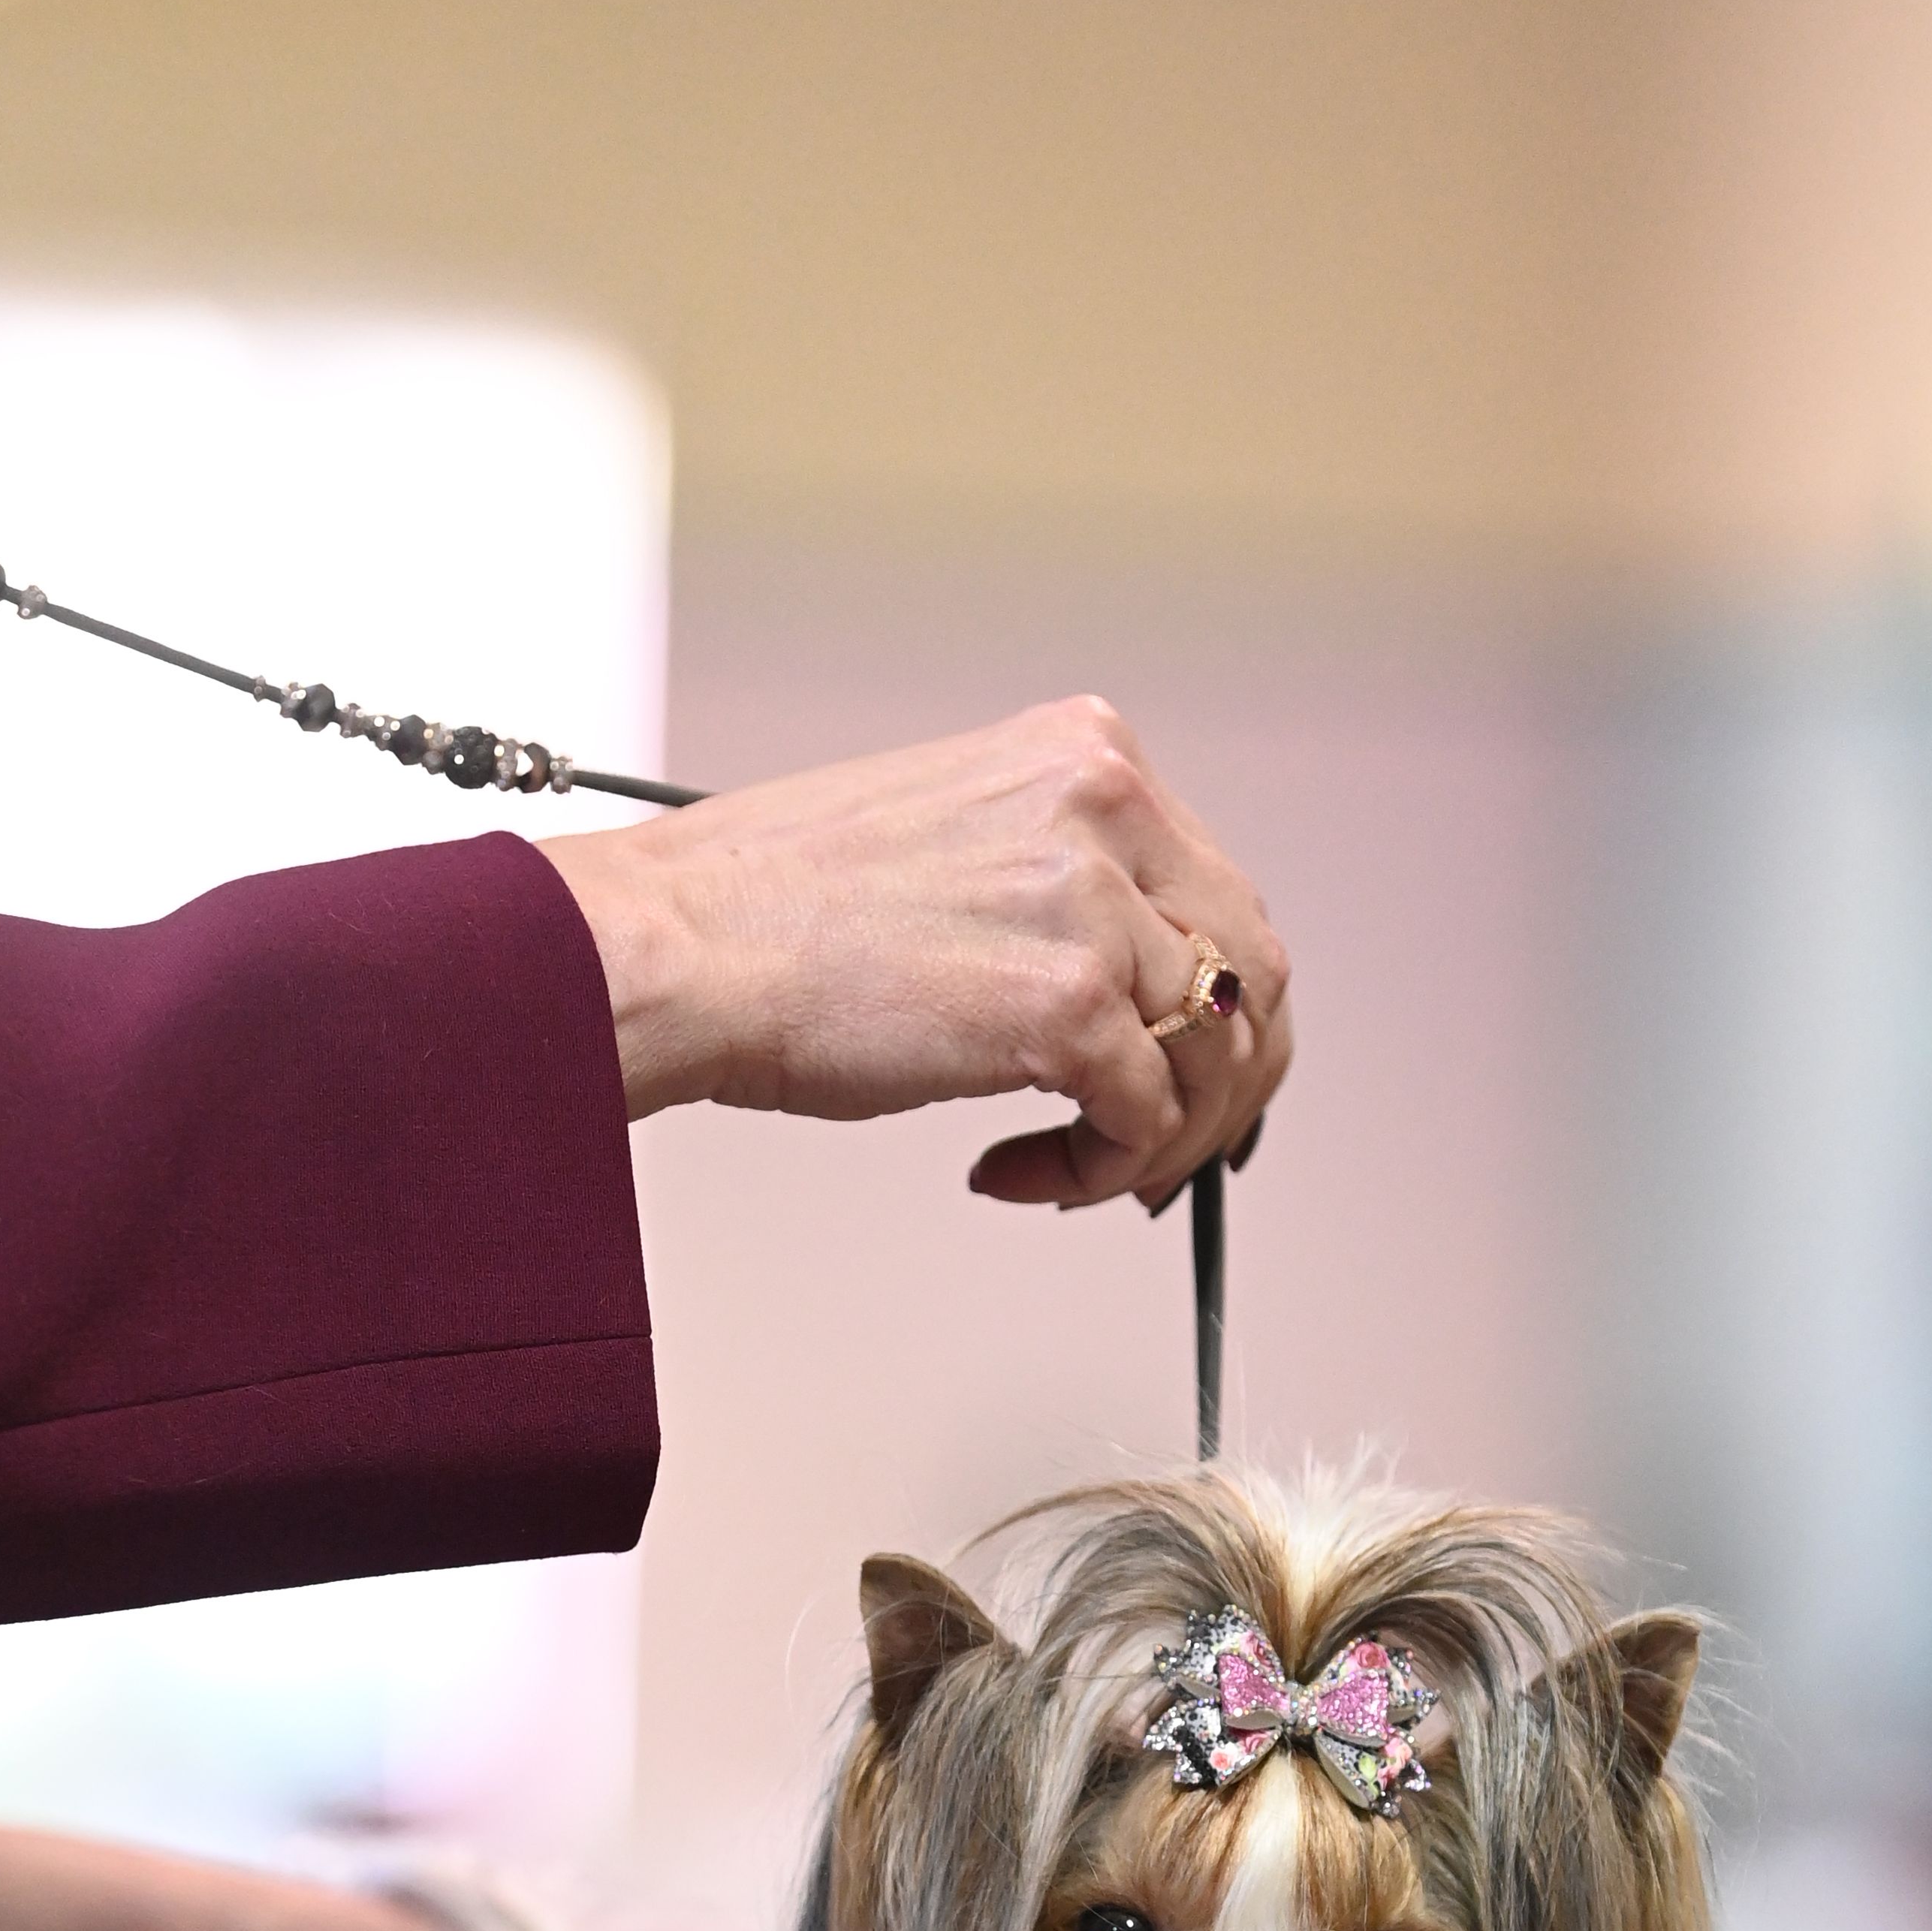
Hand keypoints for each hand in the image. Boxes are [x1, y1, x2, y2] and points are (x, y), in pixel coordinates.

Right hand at [538, 696, 1290, 1210]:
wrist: (679, 946)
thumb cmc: (774, 913)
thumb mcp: (956, 838)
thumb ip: (1059, 882)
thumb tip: (1129, 983)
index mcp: (1086, 757)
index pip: (1218, 895)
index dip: (1213, 1009)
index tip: (1179, 1074)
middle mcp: (1107, 808)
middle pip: (1253, 975)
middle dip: (1222, 1086)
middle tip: (1163, 1149)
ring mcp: (1093, 905)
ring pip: (1212, 1058)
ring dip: (1155, 1141)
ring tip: (1071, 1168)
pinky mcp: (1068, 1005)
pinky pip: (1144, 1121)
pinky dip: (1100, 1172)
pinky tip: (1019, 1173)